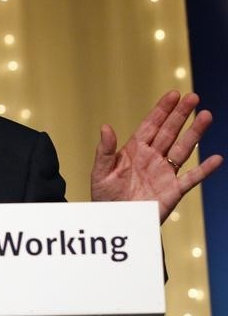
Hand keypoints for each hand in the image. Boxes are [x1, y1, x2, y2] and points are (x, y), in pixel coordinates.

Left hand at [91, 91, 222, 222]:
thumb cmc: (105, 196)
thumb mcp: (100, 172)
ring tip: (206, 115)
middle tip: (193, 97)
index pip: (151, 126)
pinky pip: (191, 178)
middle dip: (181, 115)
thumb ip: (105, 150)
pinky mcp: (173, 191)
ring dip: (195, 133)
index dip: (162, 110)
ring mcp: (164, 173)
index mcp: (134, 150)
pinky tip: (217, 158)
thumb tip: (105, 127)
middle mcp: (152, 158)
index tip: (173, 95)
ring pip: (183, 149)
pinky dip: (204, 169)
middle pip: (169, 132)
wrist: (115, 221)